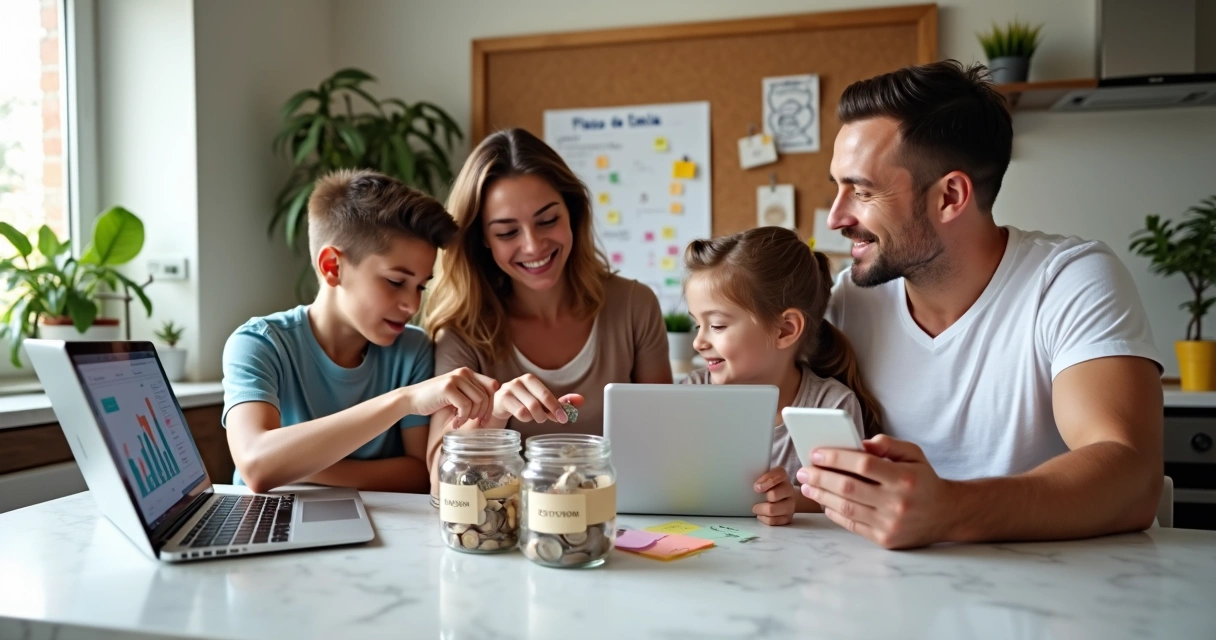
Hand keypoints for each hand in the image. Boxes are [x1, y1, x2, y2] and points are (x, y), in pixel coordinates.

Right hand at [404, 367, 498, 421]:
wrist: (411, 399)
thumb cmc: (435, 399)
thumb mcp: (457, 394)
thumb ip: (472, 394)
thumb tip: (493, 406)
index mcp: (468, 373)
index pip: (492, 386)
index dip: (491, 404)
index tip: (484, 419)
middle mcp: (464, 372)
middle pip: (487, 396)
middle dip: (482, 413)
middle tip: (474, 423)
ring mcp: (456, 378)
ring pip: (478, 401)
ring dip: (471, 416)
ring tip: (460, 421)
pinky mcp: (448, 387)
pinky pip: (466, 406)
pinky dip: (462, 418)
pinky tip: (455, 422)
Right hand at [492, 373, 582, 423]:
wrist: (499, 406)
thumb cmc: (522, 402)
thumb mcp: (541, 401)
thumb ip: (560, 401)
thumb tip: (581, 400)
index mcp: (530, 379)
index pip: (546, 394)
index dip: (556, 407)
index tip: (564, 419)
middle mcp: (519, 381)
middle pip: (537, 403)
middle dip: (546, 415)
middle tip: (549, 420)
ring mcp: (508, 390)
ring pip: (528, 410)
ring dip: (534, 418)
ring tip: (534, 417)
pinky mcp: (502, 399)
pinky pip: (519, 413)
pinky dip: (525, 419)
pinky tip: (523, 416)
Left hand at [752, 467, 795, 525]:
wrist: (784, 498)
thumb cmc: (769, 486)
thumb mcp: (764, 477)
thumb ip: (756, 475)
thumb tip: (749, 483)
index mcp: (783, 476)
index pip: (779, 474)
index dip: (767, 480)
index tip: (756, 487)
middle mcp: (789, 489)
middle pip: (774, 495)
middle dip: (760, 498)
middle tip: (754, 498)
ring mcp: (790, 504)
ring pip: (772, 510)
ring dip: (760, 509)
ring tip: (755, 508)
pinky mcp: (788, 517)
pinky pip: (773, 520)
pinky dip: (764, 518)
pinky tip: (761, 514)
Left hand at [796, 435, 954, 548]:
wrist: (947, 515)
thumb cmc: (924, 480)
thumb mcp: (914, 454)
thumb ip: (888, 444)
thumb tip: (859, 443)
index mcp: (904, 478)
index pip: (863, 464)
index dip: (836, 457)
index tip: (816, 453)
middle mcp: (897, 502)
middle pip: (849, 487)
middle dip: (820, 477)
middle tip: (803, 471)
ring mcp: (891, 524)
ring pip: (847, 508)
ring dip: (822, 496)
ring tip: (807, 486)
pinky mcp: (885, 540)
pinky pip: (852, 525)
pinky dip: (834, 513)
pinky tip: (824, 501)